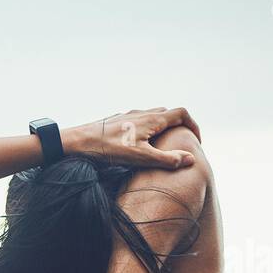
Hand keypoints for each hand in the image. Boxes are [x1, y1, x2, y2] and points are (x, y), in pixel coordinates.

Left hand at [63, 107, 201, 169]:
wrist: (77, 142)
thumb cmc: (108, 149)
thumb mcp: (140, 157)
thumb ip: (166, 159)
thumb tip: (190, 159)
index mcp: (152, 119)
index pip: (182, 113)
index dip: (193, 125)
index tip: (196, 141)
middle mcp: (142, 113)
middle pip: (168, 113)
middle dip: (179, 126)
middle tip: (181, 143)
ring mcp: (128, 116)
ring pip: (152, 117)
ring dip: (162, 127)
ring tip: (162, 145)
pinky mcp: (116, 122)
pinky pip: (138, 121)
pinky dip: (146, 130)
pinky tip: (138, 145)